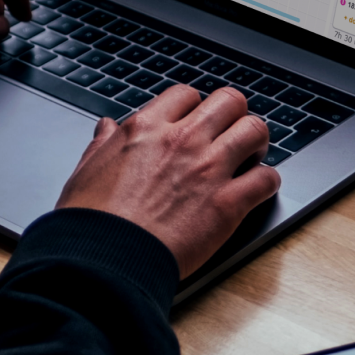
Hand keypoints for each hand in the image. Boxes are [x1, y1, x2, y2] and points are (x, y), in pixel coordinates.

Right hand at [56, 85, 280, 277]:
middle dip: (234, 115)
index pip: (186, 94)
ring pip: (255, 130)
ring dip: (257, 142)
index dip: (196, 107)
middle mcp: (182, 140)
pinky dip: (268, 182)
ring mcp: (208, 169)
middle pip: (230, 101)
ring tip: (251, 156)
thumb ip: (103, 145)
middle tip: (232, 134)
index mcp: (147, 128)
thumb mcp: (86, 170)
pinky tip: (257, 190)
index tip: (197, 122)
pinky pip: (267, 178)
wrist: (104, 259)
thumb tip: (107, 128)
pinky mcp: (227, 204)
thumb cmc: (91, 221)